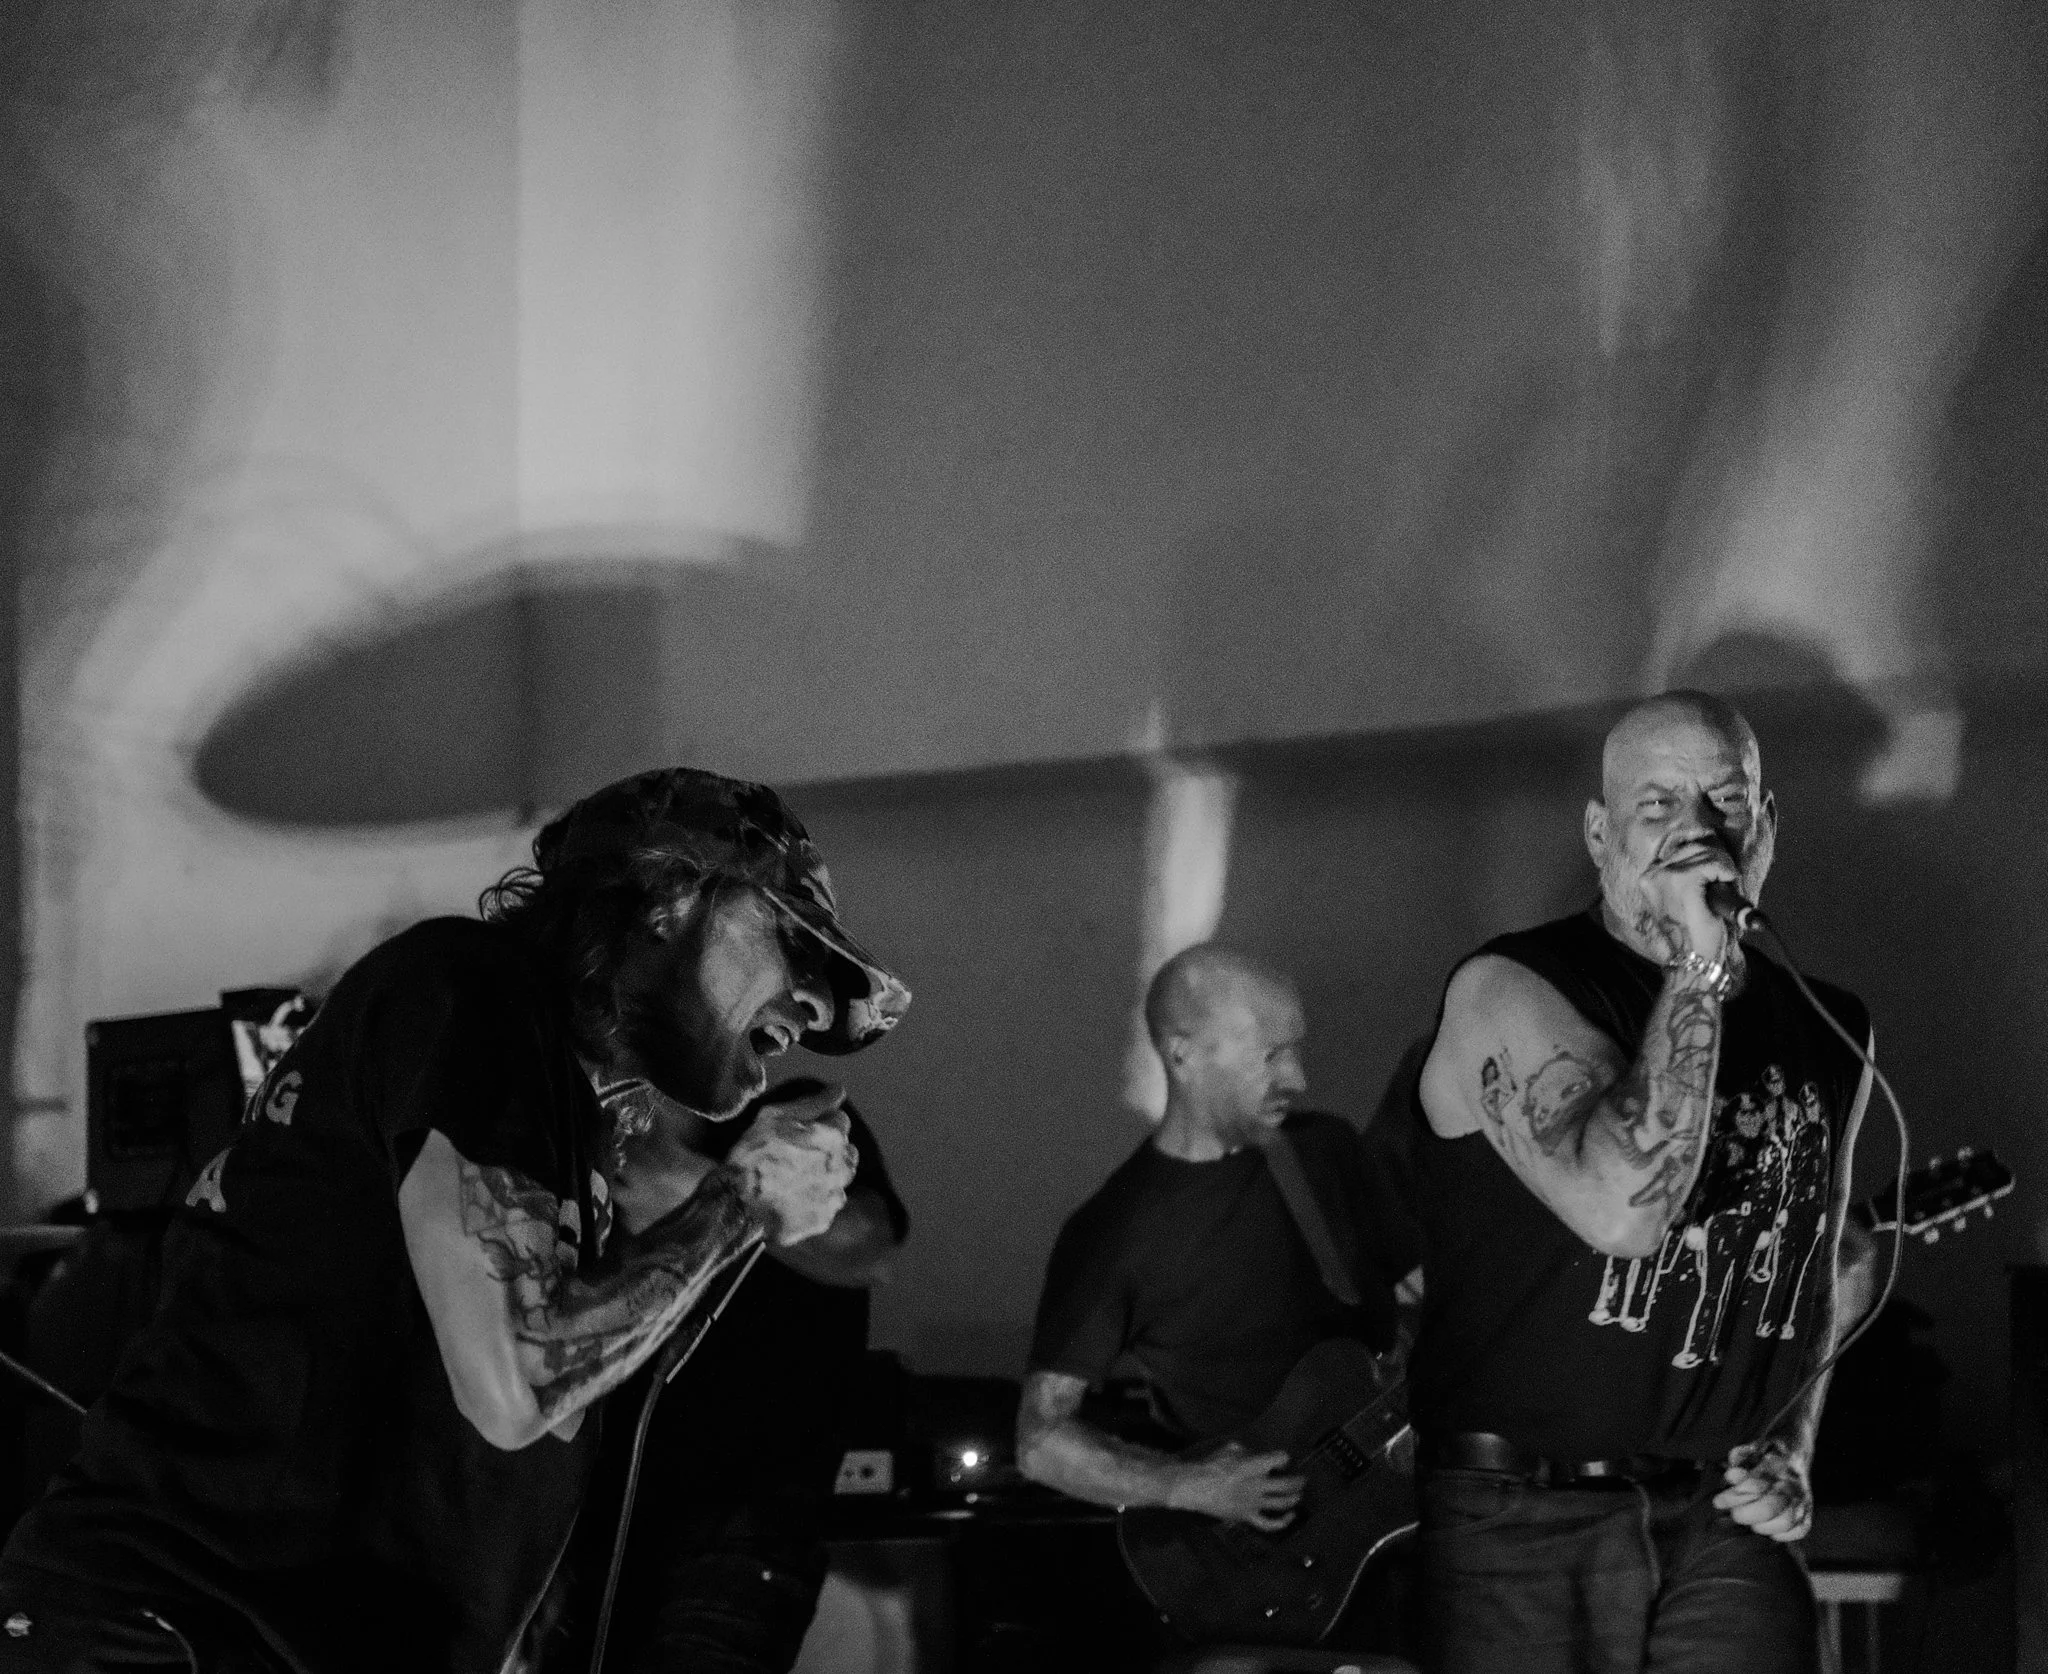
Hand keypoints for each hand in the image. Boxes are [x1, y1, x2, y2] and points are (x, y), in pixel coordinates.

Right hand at [725, 1084, 855, 1245]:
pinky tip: (793, 1198)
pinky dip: (816, 1200)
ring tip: (794, 1178)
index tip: (800, 1131)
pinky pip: (828, 1205)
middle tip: (798, 1154)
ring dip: (825, 1175)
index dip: (820, 1122)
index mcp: (833, 1137)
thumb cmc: (753, 1156)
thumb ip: (813, 1103)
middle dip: (829, 1148)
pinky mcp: (824, 1221)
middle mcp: (842, 1167)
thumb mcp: (775, 1117)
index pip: (841, 1120)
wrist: (736, 1206)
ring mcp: (834, 1196)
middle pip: (846, 1150)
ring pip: (839, 1178)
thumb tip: (839, 1090)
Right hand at [1168, 1441, 1305, 1532]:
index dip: (1284, 1458)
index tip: (1282, 1459)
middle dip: (1298, 1481)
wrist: (1195, 1487)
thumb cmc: (1210, 1465)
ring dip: (1294, 1498)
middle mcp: (1258, 1484)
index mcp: (1254, 1465)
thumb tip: (1257, 1456)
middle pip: (1287, 1484)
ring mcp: (1254, 1503)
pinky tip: (1290, 1517)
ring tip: (1299, 1495)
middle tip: (1303, 1479)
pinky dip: (1283, 1522)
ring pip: (1282, 1503)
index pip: (1280, 1459)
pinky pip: (1269, 1524)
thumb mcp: (1229, 1448)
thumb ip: (1248, 1451)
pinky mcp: (1248, 1516)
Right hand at [1639, 850, 1736, 965]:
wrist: (1695, 958)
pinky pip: (1712, 863)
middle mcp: (1652, 875)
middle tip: (1725, 879)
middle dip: (1716, 860)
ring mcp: (1665, 878)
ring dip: (1723, 867)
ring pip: (1705, 853)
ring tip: (1725, 886)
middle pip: (1693, 847)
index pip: (1682, 850)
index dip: (1706, 857)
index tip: (1718, 873)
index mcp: (1650, 878)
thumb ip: (1689, 875)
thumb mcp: (1684, 898)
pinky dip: (1725, 872)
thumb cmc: (1694, 932)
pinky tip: (1727, 884)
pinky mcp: (1682, 884)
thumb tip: (1710, 853)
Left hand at [1715, 1439, 1811, 1541]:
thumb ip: (1738, 1461)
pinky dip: (1783, 1534)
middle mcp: (1791, 1483)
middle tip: (1734, 1514)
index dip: (1734, 1497)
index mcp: (1775, 1465)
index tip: (1718, 1502)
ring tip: (1750, 1523)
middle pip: (1769, 1507)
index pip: (1754, 1485)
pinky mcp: (1808, 1511)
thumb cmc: (1761, 1453)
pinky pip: (1800, 1529)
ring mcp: (1802, 1498)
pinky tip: (1767, 1527)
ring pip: (1786, 1521)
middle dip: (1746, 1514)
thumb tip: (1731, 1477)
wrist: (1793, 1451)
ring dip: (1763, 1526)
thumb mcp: (1746, 1450)